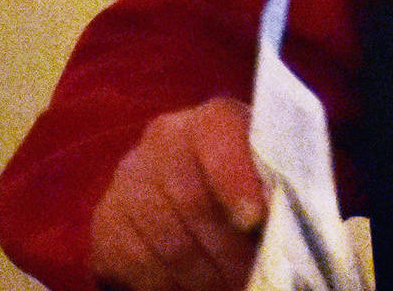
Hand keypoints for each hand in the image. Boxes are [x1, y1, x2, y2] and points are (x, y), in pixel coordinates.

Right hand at [89, 96, 264, 290]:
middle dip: (227, 250)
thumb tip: (287, 218)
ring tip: (231, 287)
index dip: (235, 178)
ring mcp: (128, 181)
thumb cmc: (256, 181)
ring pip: (163, 239)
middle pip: (190, 200)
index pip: (218, 134)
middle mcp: (163, 141)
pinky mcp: (106, 223)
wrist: (204, 188)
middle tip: (251, 276)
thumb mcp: (276, 172)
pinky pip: (132, 263)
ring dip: (201, 276)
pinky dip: (167, 285)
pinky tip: (195, 290)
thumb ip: (282, 185)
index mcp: (214, 119)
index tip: (255, 219)